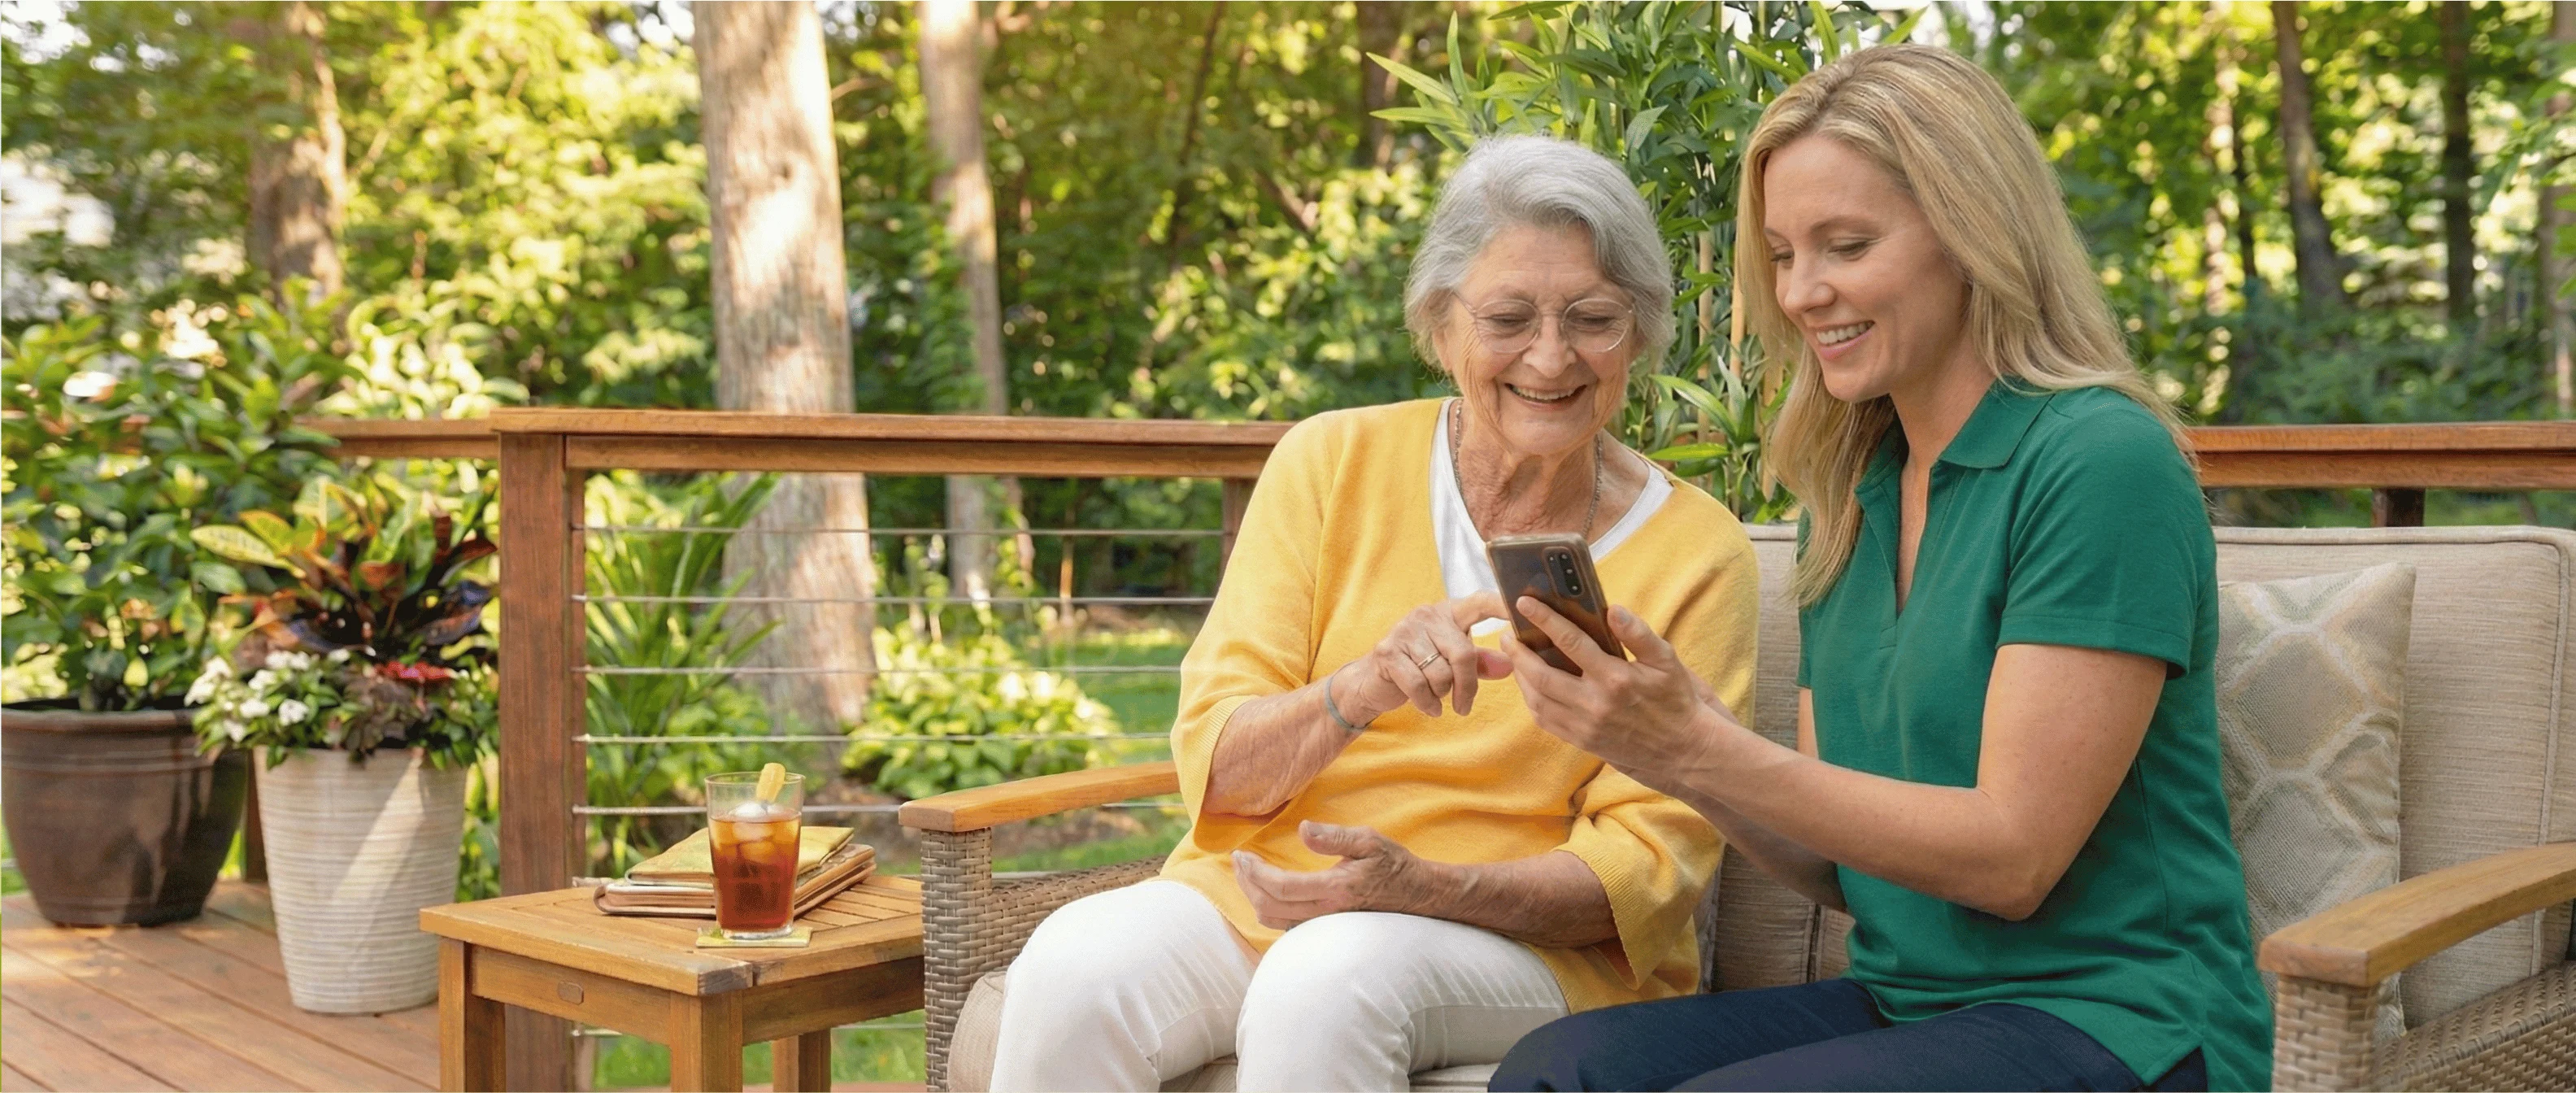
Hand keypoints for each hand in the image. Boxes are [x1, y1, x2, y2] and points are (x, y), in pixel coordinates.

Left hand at [1231, 821, 1435, 928]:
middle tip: (1238, 861)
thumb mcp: (1368, 840)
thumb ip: (1334, 836)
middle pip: (1269, 907)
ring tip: (1247, 873)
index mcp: (1335, 888)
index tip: (1242, 855)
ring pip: (1273, 920)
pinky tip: (1265, 889)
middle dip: (1246, 884)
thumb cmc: (1392, 864)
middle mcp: (1326, 911)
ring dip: (1253, 896)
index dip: (1255, 873)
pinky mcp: (1324, 927)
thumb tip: (1302, 829)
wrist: (1415, 894)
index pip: (1281, 887)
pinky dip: (1267, 907)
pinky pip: (1284, 925)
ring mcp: (1324, 924)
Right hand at [1344, 593, 1513, 721]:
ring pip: (1441, 673)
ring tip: (1434, 695)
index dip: (1501, 605)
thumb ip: (1480, 662)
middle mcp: (1427, 615)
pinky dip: (1427, 703)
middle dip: (1467, 687)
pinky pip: (1419, 686)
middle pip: (1463, 653)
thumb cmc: (1419, 669)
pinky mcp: (1387, 652)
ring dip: (1442, 694)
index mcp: (1448, 612)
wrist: (1371, 683)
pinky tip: (1429, 707)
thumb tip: (1510, 664)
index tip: (1523, 611)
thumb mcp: (1452, 663)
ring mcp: (1405, 631)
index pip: (1480, 602)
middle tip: (1464, 705)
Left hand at [1504, 599, 1736, 788]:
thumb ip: (1638, 634)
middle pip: (1540, 676)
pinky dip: (1531, 700)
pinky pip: (1545, 720)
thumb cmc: (1676, 700)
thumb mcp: (1666, 661)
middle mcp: (1595, 705)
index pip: (1570, 642)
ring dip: (1520, 677)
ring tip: (1515, 657)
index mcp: (1615, 679)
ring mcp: (1585, 727)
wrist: (1684, 750)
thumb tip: (1612, 609)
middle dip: (1518, 652)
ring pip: (1537, 700)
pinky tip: (1530, 685)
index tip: (1524, 602)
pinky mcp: (1582, 742)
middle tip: (1507, 634)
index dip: (1544, 619)